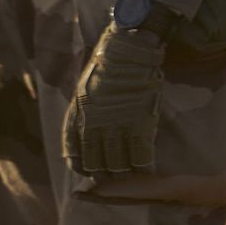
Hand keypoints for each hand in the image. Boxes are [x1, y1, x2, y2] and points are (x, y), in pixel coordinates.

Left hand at [63, 26, 165, 173]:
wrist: (128, 49)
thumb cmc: (107, 67)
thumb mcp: (83, 92)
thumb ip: (82, 117)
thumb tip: (86, 137)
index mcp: (77, 120)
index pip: (75, 159)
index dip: (85, 169)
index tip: (94, 170)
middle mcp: (92, 128)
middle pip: (97, 167)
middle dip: (107, 175)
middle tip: (118, 174)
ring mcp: (116, 128)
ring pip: (119, 166)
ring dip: (127, 174)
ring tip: (134, 174)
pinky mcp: (139, 124)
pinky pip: (141, 157)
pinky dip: (145, 167)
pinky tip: (149, 168)